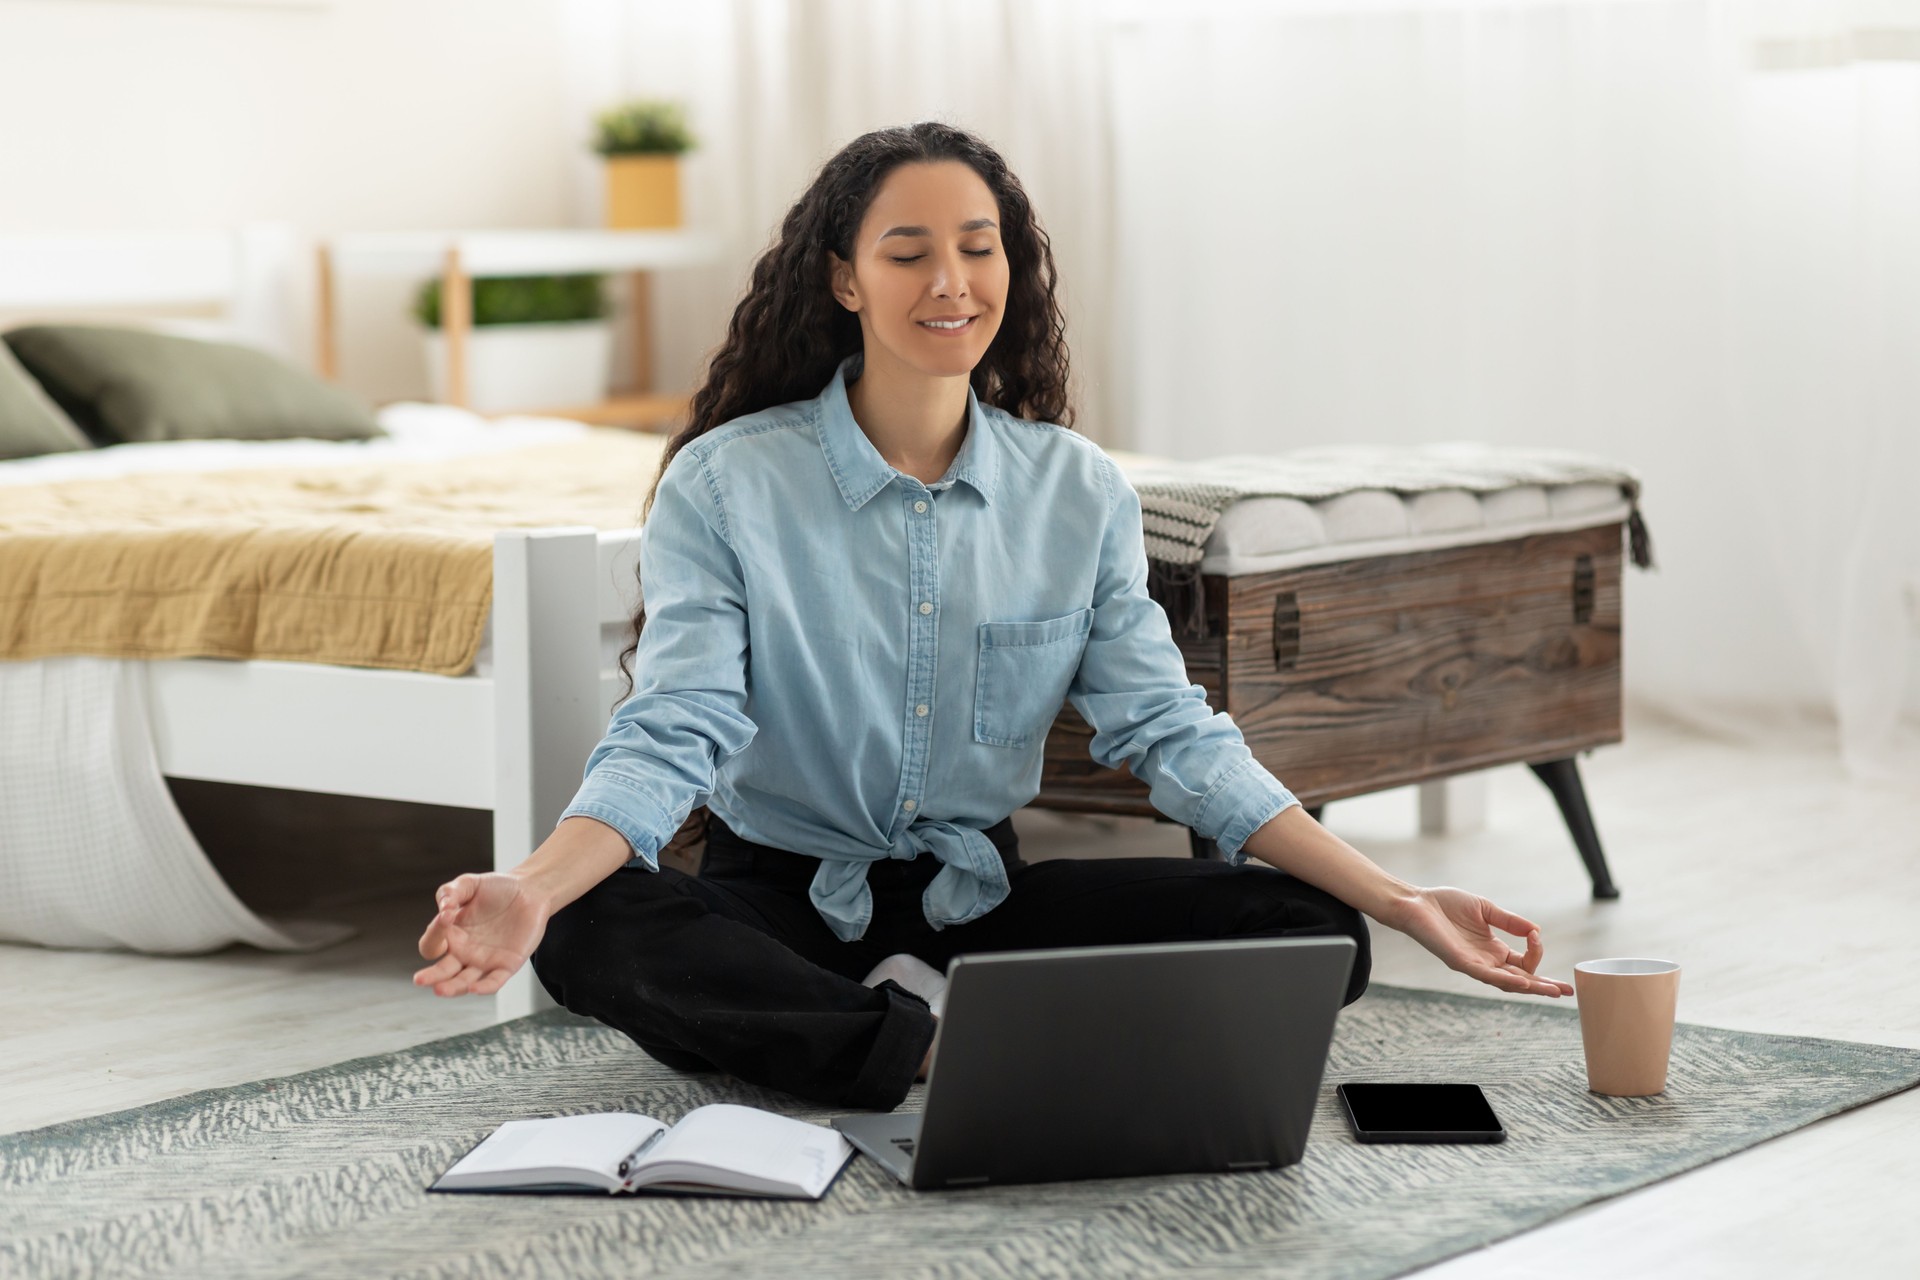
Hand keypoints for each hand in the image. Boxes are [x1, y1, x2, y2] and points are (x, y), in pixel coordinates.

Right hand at [413, 872, 549, 996]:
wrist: (531, 891)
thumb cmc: (497, 888)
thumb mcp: (469, 883)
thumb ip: (450, 892)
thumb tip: (443, 908)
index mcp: (451, 934)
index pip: (431, 944)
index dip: (435, 932)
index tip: (447, 914)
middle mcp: (463, 952)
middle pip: (442, 971)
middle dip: (431, 977)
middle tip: (419, 980)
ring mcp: (484, 961)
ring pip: (464, 982)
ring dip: (453, 988)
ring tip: (440, 990)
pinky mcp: (507, 965)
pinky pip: (493, 982)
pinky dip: (484, 987)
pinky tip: (474, 989)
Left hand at [1388, 886, 1573, 997]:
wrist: (1417, 902)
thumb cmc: (1446, 905)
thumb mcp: (1486, 909)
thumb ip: (1510, 921)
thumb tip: (1536, 931)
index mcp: (1493, 949)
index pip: (1523, 962)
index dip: (1536, 952)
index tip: (1536, 936)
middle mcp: (1486, 961)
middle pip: (1521, 979)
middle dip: (1544, 986)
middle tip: (1567, 991)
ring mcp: (1473, 964)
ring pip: (1507, 982)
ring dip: (1531, 987)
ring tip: (1553, 991)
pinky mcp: (1459, 962)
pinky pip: (1486, 975)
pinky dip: (1505, 979)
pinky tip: (1523, 982)